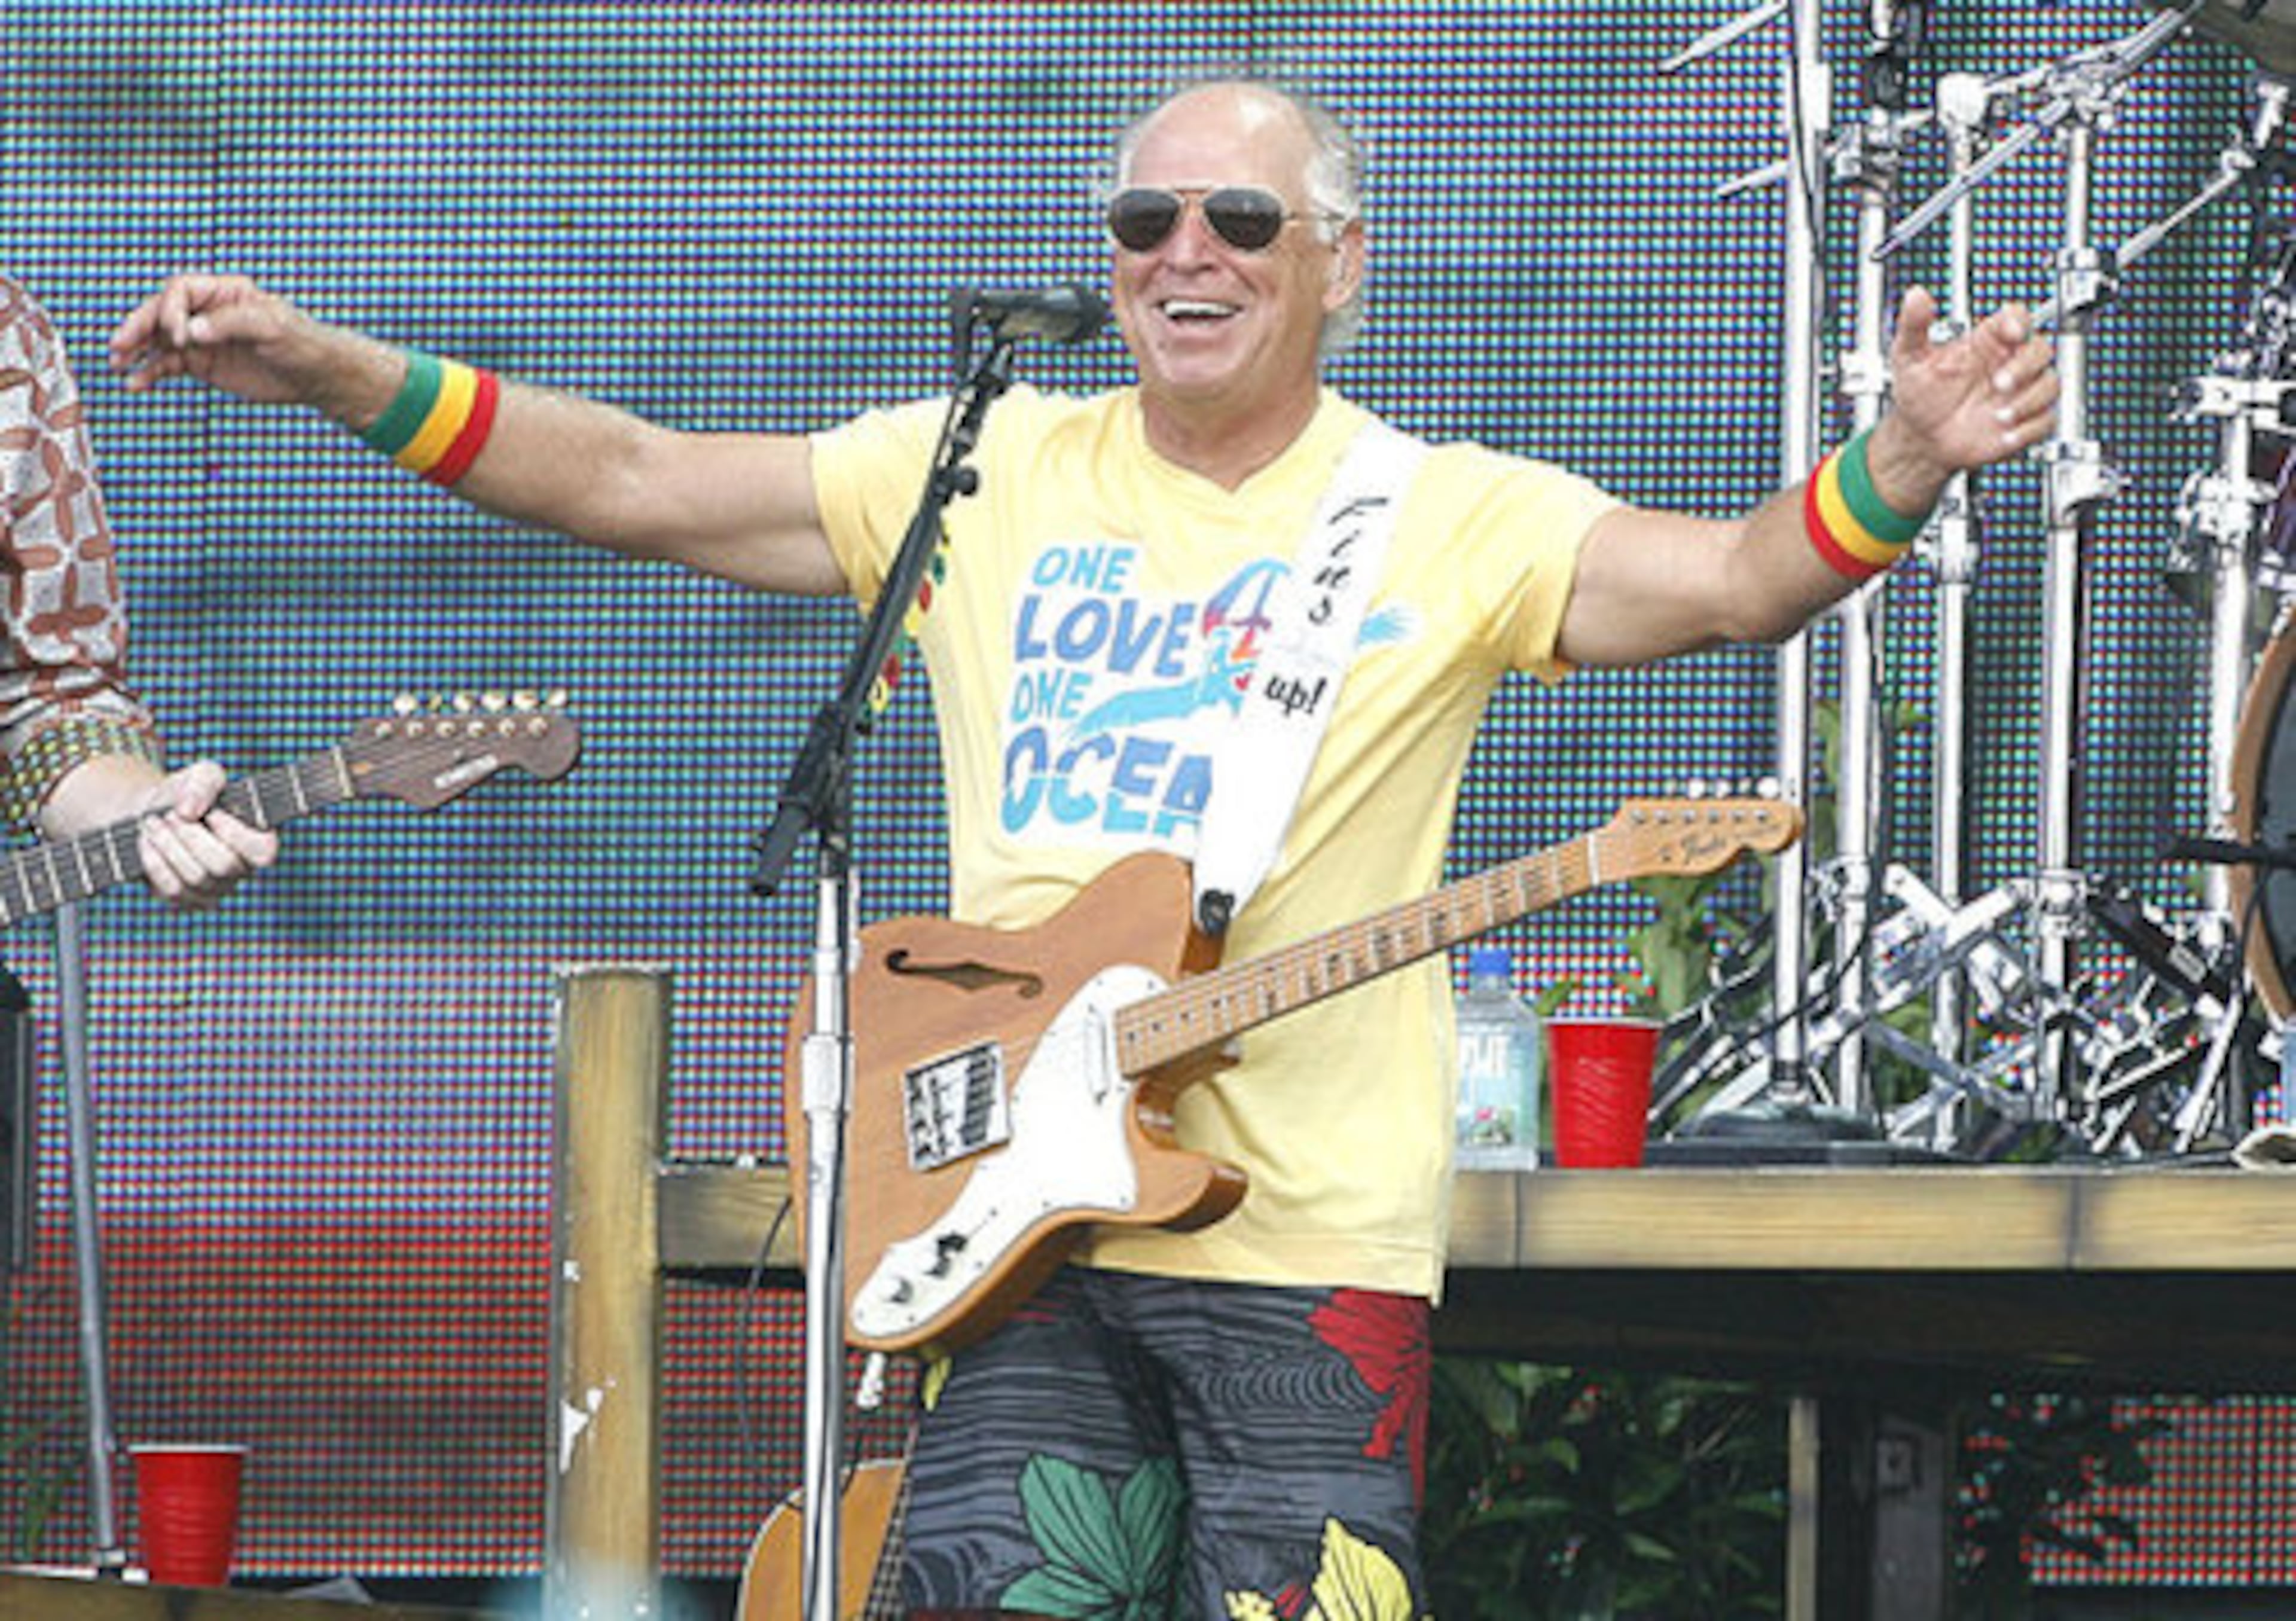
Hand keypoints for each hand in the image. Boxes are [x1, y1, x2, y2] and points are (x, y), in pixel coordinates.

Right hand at [107, 273, 364, 411]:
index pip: (180, 291)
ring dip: (136, 351)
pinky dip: (150, 373)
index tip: (179, 337)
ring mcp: (202, 338)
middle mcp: (207, 311)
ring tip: (117, 364)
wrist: (316, 375)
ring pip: (158, 340)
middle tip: (119, 346)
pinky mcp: (202, 363)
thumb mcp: (272, 327)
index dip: (170, 310)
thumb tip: (191, 330)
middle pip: (160, 313)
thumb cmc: (301, 343)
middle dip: (138, 328)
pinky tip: (135, 383)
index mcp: (224, 292)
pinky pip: (167, 365)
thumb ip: (231, 324)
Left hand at [127, 761, 280, 911]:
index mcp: (255, 841)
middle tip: (170, 815)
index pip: (264, 852)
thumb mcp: (201, 775)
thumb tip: (188, 811)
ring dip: (168, 845)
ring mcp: (214, 890)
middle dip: (190, 836)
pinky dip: (154, 861)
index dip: (236, 835)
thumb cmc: (187, 795)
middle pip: (223, 865)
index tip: (211, 814)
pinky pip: (172, 889)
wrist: (154, 815)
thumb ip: (204, 782)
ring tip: (152, 822)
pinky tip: (147, 842)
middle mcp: (240, 870)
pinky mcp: (185, 901)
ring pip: (195, 877)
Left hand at [1868, 285, 2058, 505]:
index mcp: (1986, 343)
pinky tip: (2005, 433)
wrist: (1920, 438)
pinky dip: (2029, 428)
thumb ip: (1914, 324)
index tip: (2010, 333)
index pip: (2017, 318)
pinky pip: (2046, 419)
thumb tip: (1916, 295)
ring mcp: (2018, 393)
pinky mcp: (2024, 421)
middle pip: (2041, 349)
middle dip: (2025, 366)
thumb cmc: (1919, 395)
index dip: (2019, 322)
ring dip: (2027, 401)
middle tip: (1998, 383)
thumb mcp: (1909, 356)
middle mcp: (2007, 364)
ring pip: (2050, 383)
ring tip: (1997, 416)